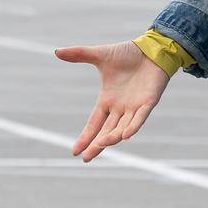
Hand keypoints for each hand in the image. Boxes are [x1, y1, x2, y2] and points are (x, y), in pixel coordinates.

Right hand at [55, 41, 171, 161]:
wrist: (151, 48)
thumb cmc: (127, 53)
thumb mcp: (100, 55)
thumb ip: (79, 54)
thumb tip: (57, 52)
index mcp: (107, 100)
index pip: (94, 123)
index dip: (85, 137)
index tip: (75, 151)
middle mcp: (120, 108)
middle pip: (106, 131)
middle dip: (96, 145)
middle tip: (86, 158)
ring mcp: (134, 107)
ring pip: (121, 128)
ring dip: (112, 137)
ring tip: (101, 144)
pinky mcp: (148, 102)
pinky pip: (140, 118)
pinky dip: (133, 126)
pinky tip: (125, 135)